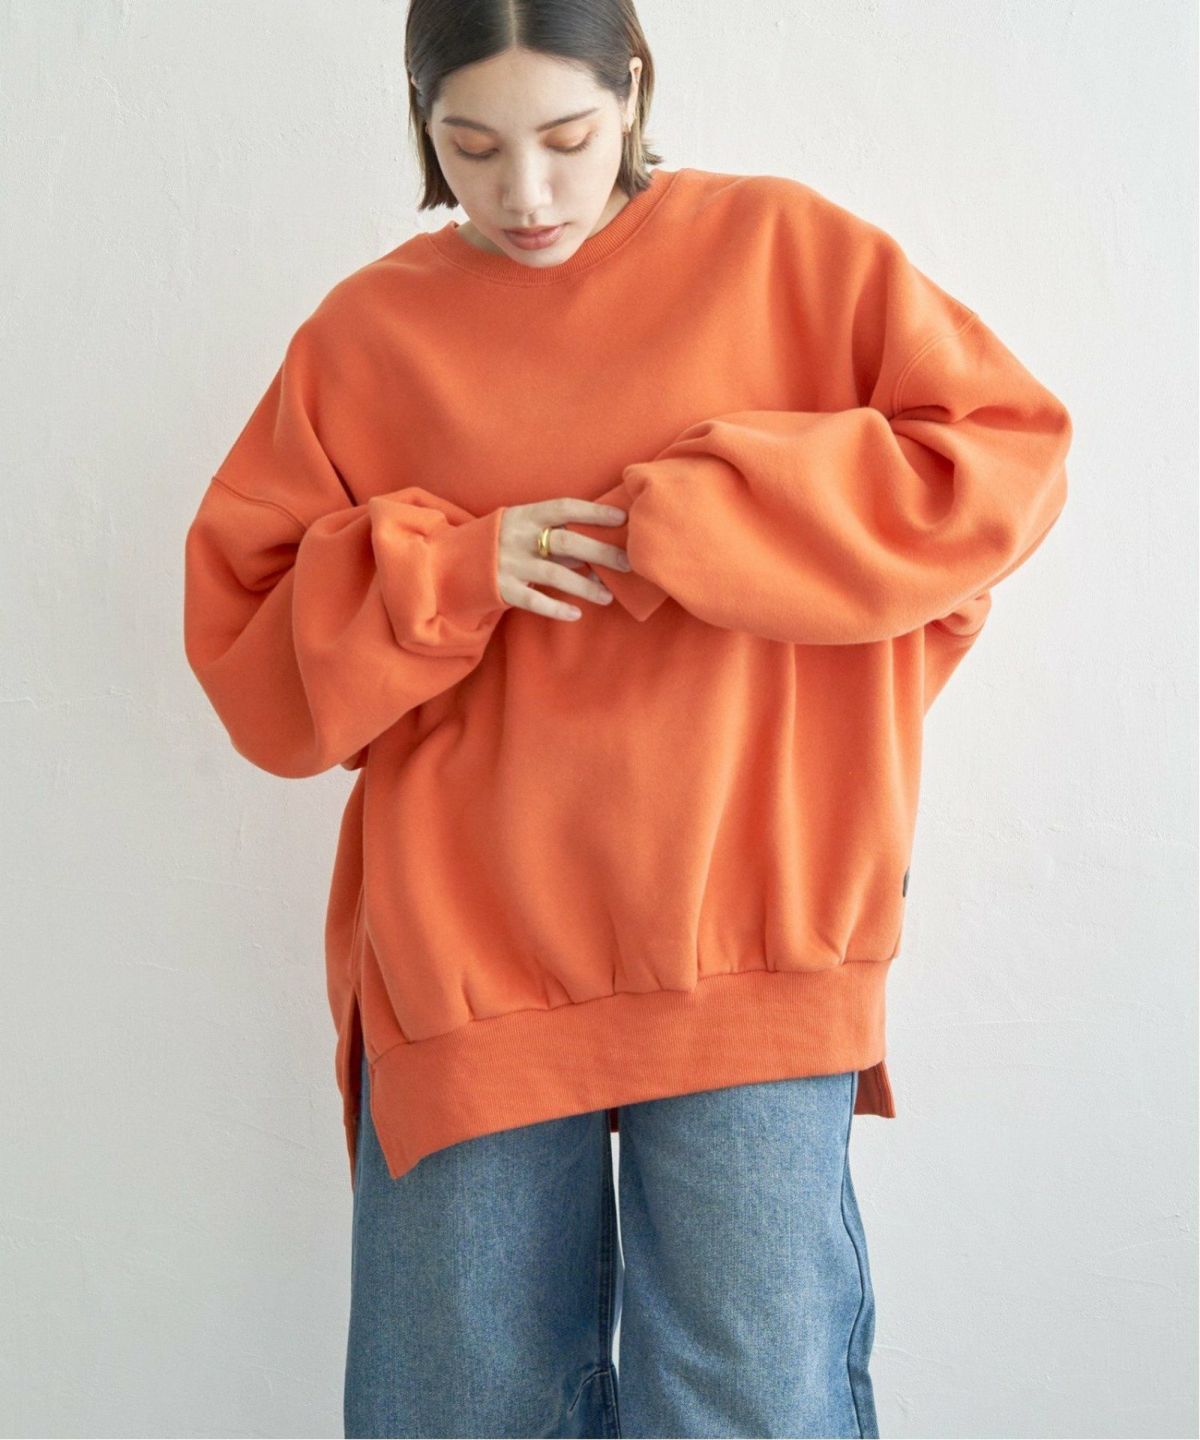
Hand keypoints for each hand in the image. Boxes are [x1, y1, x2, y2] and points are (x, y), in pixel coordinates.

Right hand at [498, 498, 630, 620]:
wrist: (453, 561)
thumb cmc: (501, 542)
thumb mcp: (524, 529)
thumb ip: (555, 538)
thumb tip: (598, 551)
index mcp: (525, 515)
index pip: (565, 508)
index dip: (594, 512)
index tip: (622, 518)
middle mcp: (518, 537)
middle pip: (567, 542)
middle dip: (600, 553)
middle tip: (627, 563)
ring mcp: (509, 563)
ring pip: (555, 575)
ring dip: (585, 586)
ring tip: (608, 596)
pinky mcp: (502, 589)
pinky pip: (534, 600)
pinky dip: (556, 608)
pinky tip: (576, 614)